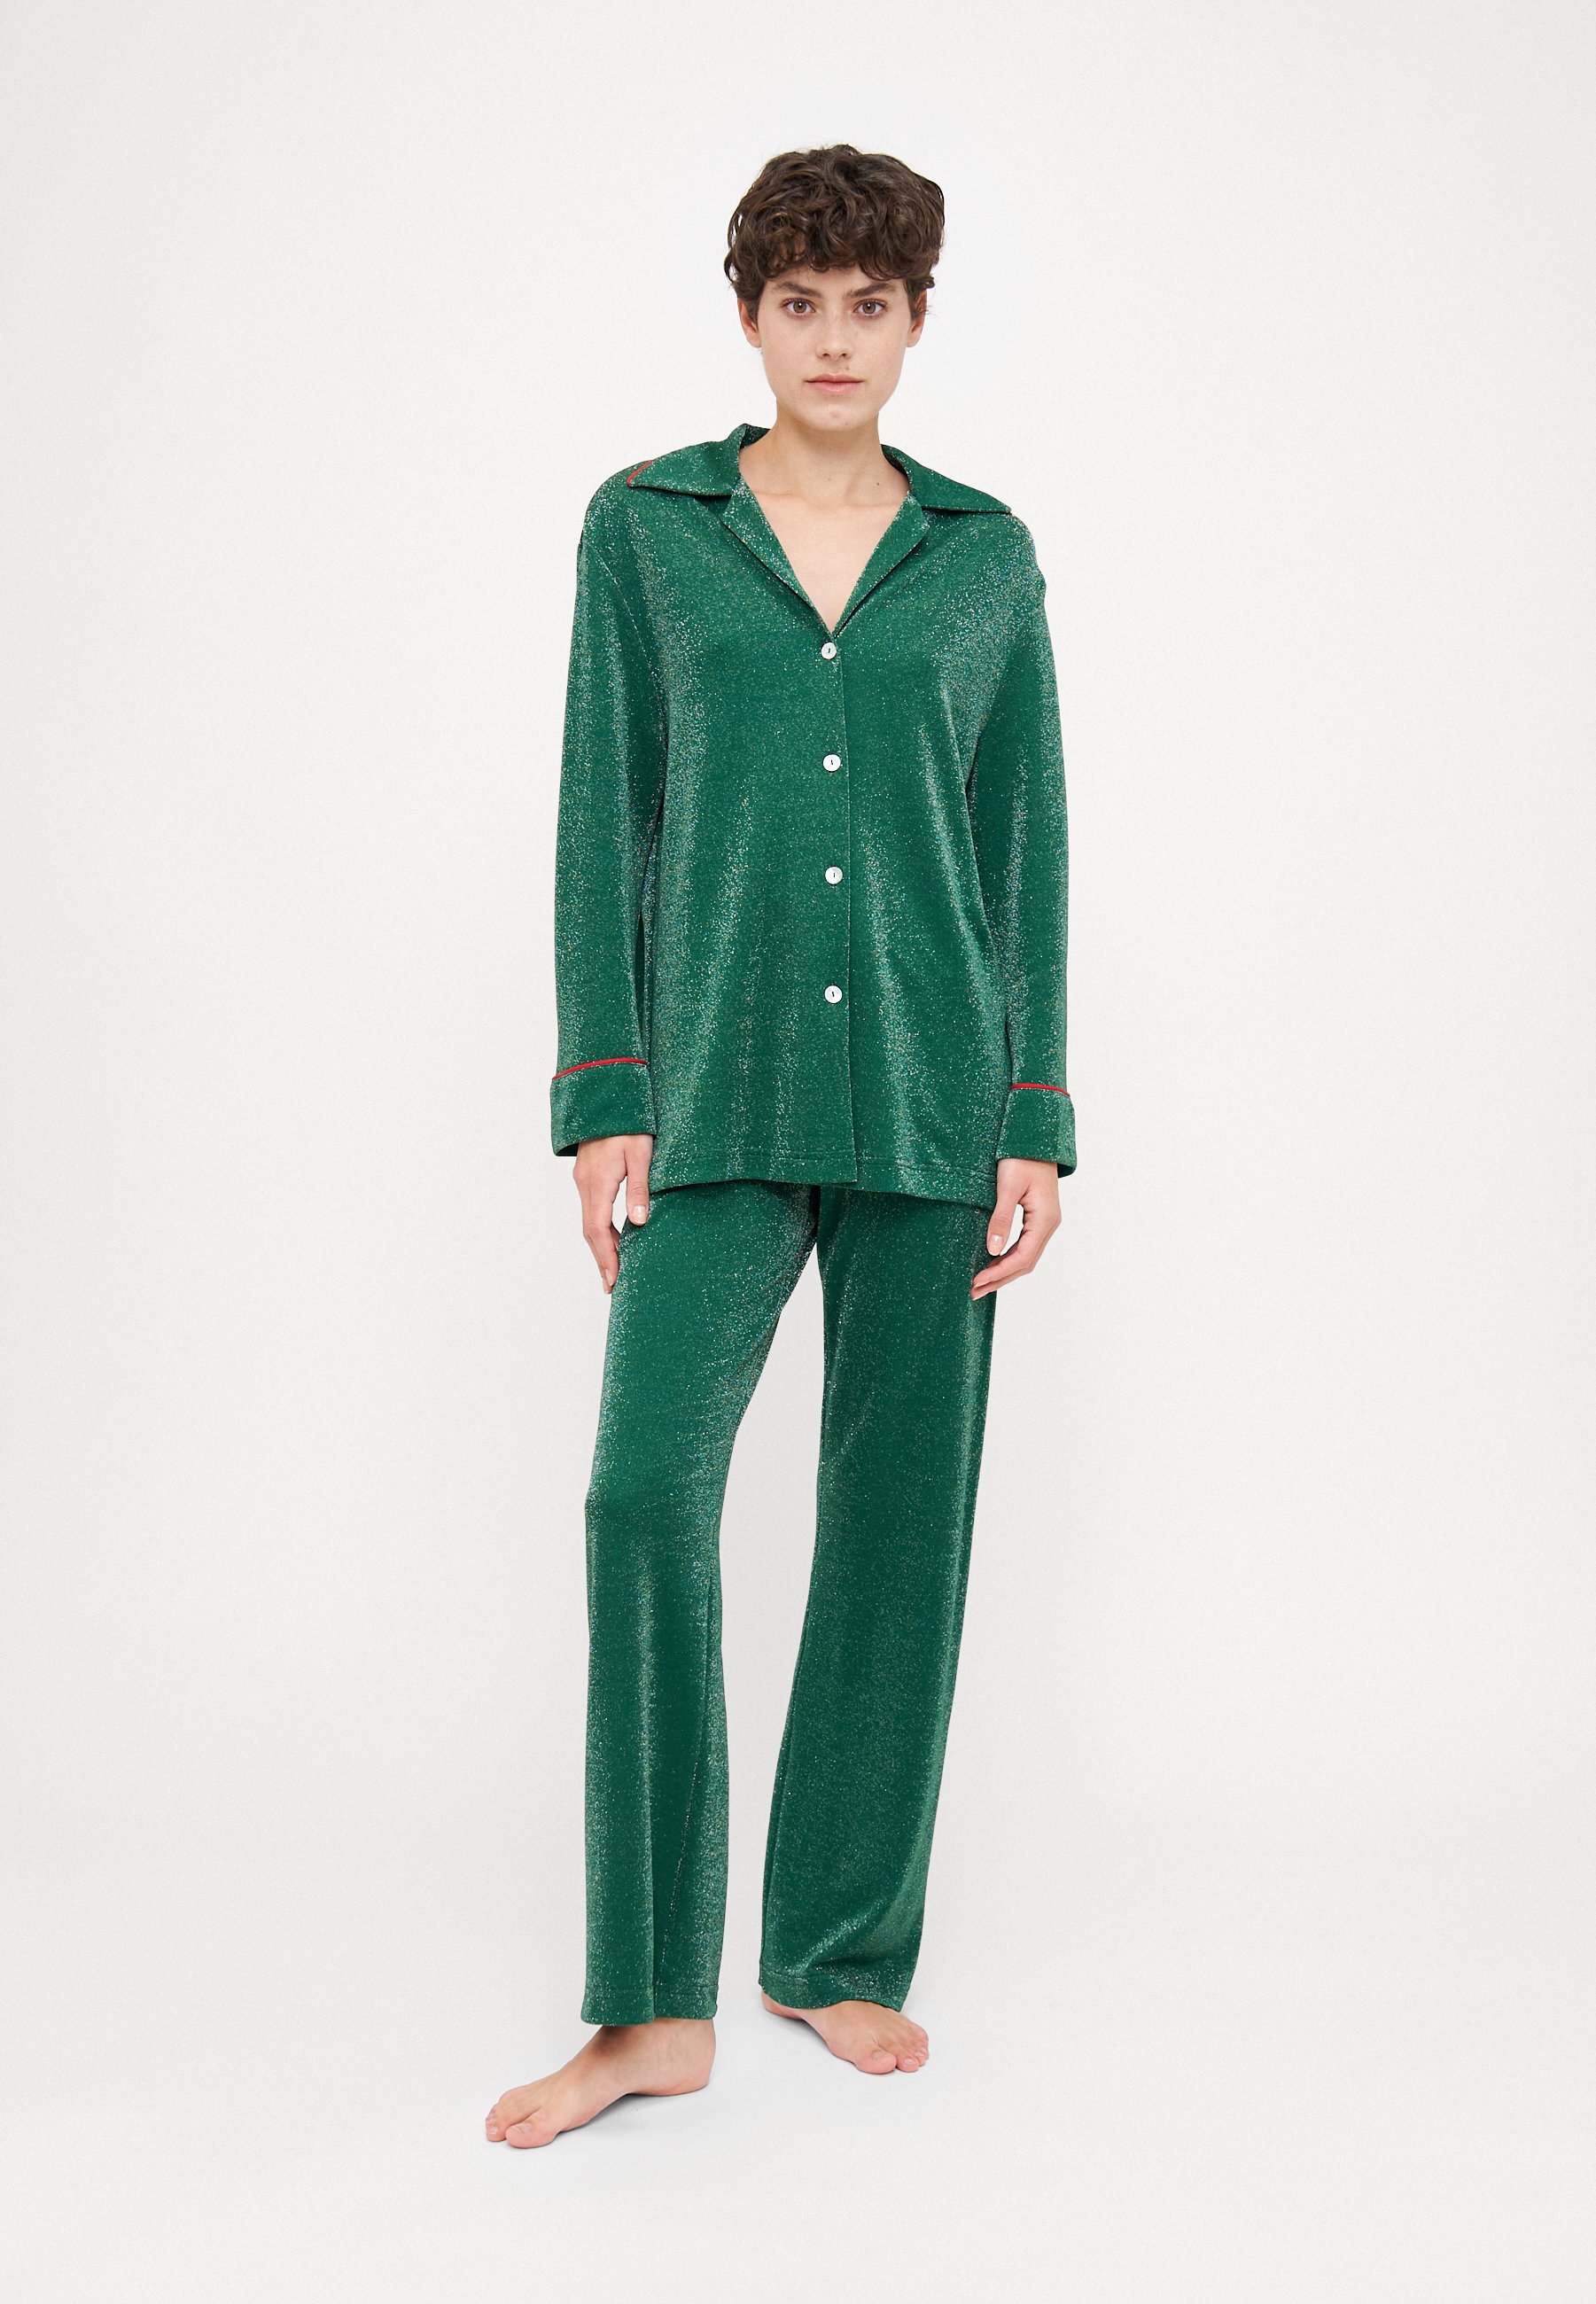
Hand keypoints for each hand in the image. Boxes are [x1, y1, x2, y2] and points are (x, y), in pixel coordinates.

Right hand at [573, 1133, 653, 1292]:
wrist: (605, 1095)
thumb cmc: (627, 1122)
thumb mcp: (640, 1153)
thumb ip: (639, 1187)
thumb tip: (638, 1221)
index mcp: (598, 1184)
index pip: (598, 1231)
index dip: (606, 1258)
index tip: (613, 1281)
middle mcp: (586, 1185)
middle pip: (590, 1232)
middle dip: (601, 1260)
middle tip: (611, 1285)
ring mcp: (584, 1179)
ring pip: (589, 1220)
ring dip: (600, 1246)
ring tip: (612, 1268)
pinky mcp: (588, 1173)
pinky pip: (592, 1208)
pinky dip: (599, 1228)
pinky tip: (611, 1236)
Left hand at [972, 1158, 1061, 1299]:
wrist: (1035, 1137)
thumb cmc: (1021, 1156)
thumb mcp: (1007, 1186)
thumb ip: (1001, 1218)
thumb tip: (992, 1250)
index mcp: (1045, 1219)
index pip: (1022, 1257)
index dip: (998, 1273)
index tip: (976, 1281)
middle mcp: (1049, 1224)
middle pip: (1025, 1263)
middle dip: (1000, 1279)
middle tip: (973, 1291)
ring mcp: (1045, 1222)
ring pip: (1026, 1257)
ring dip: (1004, 1272)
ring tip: (980, 1283)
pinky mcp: (1038, 1217)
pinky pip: (1025, 1246)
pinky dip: (1008, 1258)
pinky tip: (992, 1262)